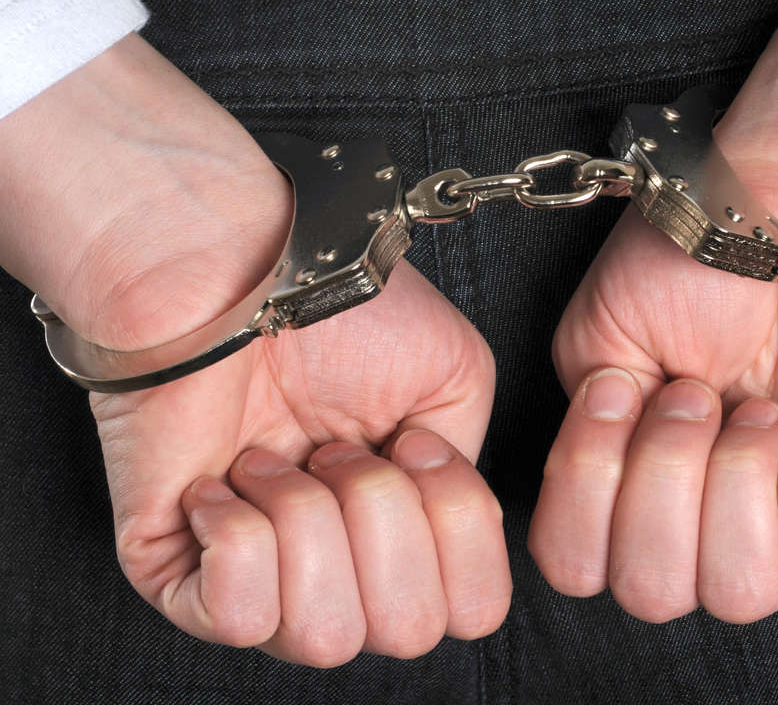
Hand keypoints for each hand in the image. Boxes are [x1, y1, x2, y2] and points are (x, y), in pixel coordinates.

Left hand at [94, 258, 508, 663]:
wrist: (235, 272)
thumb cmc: (338, 313)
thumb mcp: (458, 381)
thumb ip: (470, 480)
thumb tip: (433, 544)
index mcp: (407, 535)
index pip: (471, 610)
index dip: (457, 526)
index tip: (409, 446)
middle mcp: (342, 571)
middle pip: (405, 631)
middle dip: (380, 518)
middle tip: (334, 448)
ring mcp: (261, 579)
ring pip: (325, 635)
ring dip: (310, 520)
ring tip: (275, 456)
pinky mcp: (176, 573)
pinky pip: (239, 615)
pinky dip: (243, 534)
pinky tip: (226, 478)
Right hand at [528, 0, 777, 622]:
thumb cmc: (690, 263)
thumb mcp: (594, 353)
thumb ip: (580, 449)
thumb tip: (607, 505)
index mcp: (625, 486)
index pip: (577, 567)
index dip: (582, 493)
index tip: (617, 397)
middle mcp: (695, 517)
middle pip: (654, 593)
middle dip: (662, 481)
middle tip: (693, 393)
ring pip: (737, 592)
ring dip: (731, 481)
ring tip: (753, 406)